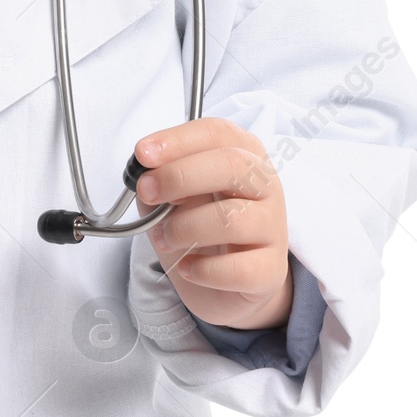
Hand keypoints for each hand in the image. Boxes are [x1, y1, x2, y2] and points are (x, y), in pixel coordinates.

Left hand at [132, 118, 292, 331]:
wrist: (222, 283)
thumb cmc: (197, 225)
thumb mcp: (174, 194)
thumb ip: (160, 178)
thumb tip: (145, 174)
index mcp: (243, 153)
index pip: (216, 132)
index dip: (178, 140)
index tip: (143, 154)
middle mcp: (266, 184)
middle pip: (232, 164)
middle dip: (179, 176)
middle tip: (146, 191)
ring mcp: (273, 227)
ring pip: (232, 218)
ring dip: (184, 228)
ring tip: (164, 237)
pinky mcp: (271, 270)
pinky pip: (238, 268)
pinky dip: (203, 269)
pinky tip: (188, 267)